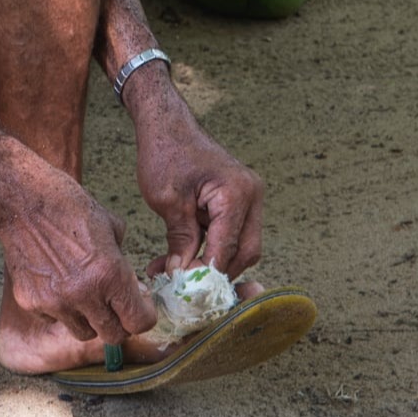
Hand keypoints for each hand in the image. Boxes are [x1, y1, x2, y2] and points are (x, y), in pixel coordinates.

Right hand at [0, 143, 156, 344]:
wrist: (21, 201)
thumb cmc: (67, 206)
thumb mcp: (111, 226)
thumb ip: (123, 262)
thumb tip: (132, 286)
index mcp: (110, 274)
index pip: (139, 321)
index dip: (144, 316)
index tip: (140, 308)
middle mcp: (84, 294)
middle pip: (113, 336)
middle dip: (119, 323)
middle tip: (114, 307)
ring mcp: (55, 302)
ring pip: (83, 332)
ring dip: (88, 319)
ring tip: (82, 294)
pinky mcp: (31, 303)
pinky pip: (54, 318)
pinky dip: (59, 309)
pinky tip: (54, 283)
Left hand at [133, 100, 264, 277]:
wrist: (167, 124)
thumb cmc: (165, 152)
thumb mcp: (167, 200)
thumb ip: (180, 239)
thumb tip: (182, 274)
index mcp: (237, 194)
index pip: (228, 247)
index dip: (206, 272)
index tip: (185, 291)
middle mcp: (251, 197)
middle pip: (244, 252)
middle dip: (214, 273)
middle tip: (183, 287)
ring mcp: (248, 199)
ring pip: (240, 248)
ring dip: (211, 263)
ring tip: (174, 273)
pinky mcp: (238, 203)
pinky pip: (230, 234)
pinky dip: (209, 249)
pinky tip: (181, 257)